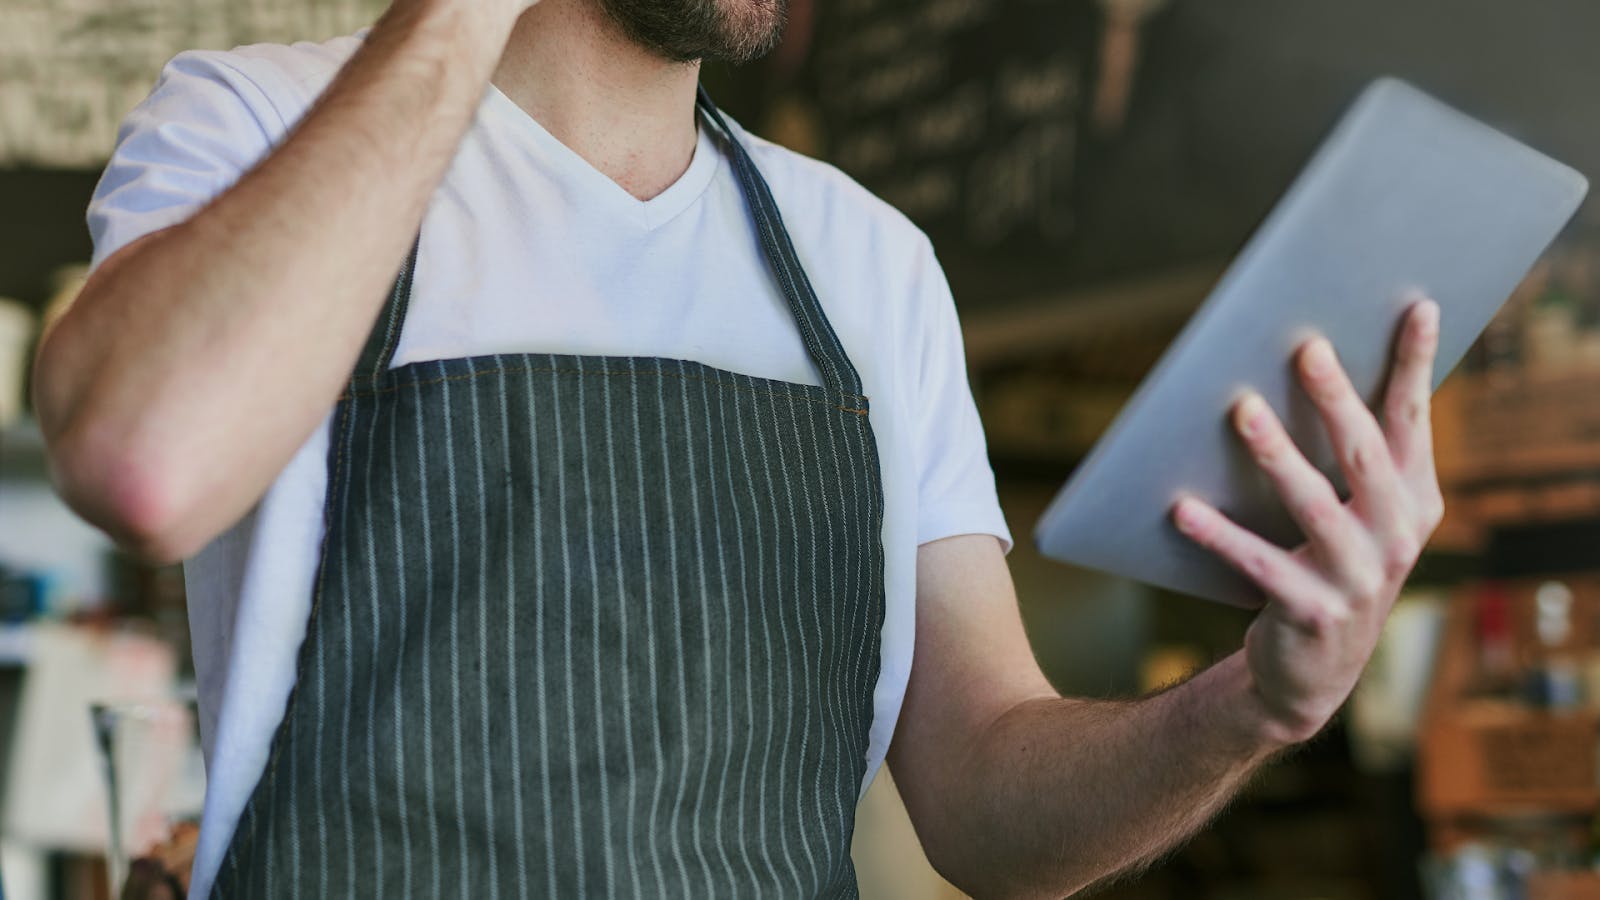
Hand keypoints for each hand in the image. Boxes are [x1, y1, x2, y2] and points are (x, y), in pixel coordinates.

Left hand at [1171, 298, 1444, 746]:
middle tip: (1306, 349)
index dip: (1414, 364)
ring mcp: (1358, 578)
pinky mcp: (1312, 613)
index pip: (1412, 419)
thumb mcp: (1358, 514)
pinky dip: (1218, 534)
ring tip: (1240, 410)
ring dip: (1275, 455)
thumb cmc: (1326, 566)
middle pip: (1363, 455)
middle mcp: (1396, 537)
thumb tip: (1312, 359)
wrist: (1311, 673)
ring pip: (1313, 505)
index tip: (1415, 305)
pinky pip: (1258, 563)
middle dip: (1336, 399)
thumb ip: (1354, 452)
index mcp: (1414, 501)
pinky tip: (1181, 507)